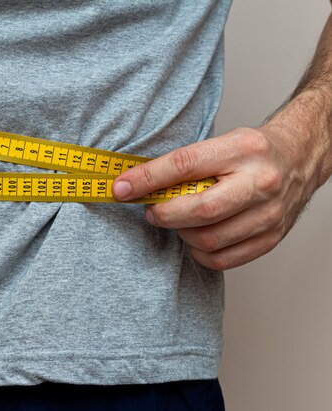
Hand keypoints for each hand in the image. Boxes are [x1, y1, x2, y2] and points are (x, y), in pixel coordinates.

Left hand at [111, 126, 319, 269]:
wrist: (300, 157)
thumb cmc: (252, 151)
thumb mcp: (220, 142)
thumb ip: (183, 164)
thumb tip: (135, 183)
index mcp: (242, 150)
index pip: (184, 165)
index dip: (146, 180)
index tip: (120, 189)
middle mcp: (260, 182)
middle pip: (200, 210)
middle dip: (164, 214)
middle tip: (151, 211)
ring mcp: (270, 213)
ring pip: (210, 239)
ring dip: (182, 234)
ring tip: (179, 222)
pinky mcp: (272, 237)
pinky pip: (224, 259)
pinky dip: (200, 254)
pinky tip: (195, 239)